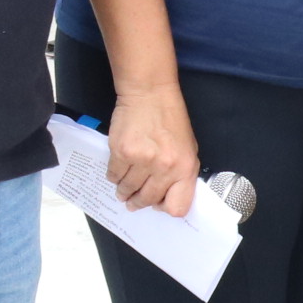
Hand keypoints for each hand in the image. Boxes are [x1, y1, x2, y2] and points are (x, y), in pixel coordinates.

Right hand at [104, 84, 198, 216]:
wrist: (151, 94)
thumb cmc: (170, 119)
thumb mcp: (188, 148)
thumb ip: (179, 174)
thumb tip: (165, 197)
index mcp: (185, 168)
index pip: (177, 207)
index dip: (165, 208)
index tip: (158, 204)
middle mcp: (165, 168)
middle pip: (148, 200)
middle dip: (138, 203)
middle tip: (132, 202)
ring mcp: (143, 161)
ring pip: (128, 190)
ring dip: (124, 191)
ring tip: (123, 189)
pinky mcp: (122, 153)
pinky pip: (114, 176)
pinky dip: (114, 177)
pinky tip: (118, 171)